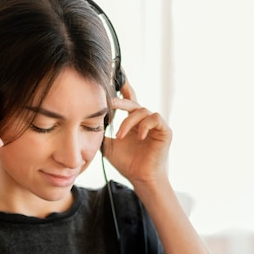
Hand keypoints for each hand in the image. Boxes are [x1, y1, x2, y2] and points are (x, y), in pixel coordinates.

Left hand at [102, 76, 171, 195]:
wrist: (141, 179)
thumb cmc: (128, 164)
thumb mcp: (109, 146)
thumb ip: (102, 132)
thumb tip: (89, 121)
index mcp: (133, 122)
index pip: (128, 100)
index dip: (123, 87)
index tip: (117, 74)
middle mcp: (145, 120)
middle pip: (133, 101)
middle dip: (120, 100)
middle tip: (109, 101)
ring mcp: (156, 125)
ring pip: (142, 110)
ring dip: (128, 122)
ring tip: (120, 136)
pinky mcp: (165, 131)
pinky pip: (155, 118)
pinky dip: (145, 125)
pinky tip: (138, 136)